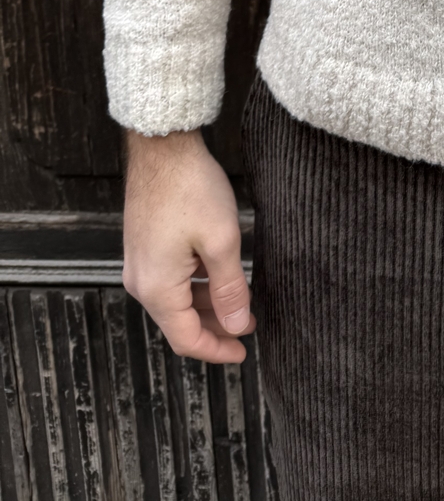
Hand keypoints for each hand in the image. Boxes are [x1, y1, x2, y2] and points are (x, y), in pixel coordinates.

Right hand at [122, 127, 255, 362]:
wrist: (162, 147)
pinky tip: (219, 276)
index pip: (186, 339)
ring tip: (240, 303)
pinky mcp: (144, 246)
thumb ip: (230, 289)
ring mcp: (140, 263)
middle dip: (215, 329)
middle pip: (179, 323)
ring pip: (176, 301)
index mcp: (157, 288)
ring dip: (207, 306)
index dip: (217, 350)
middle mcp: (141, 281)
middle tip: (248, 327)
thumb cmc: (190, 188)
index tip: (244, 353)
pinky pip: (171, 280)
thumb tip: (236, 326)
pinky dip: (196, 286)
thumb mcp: (221, 241)